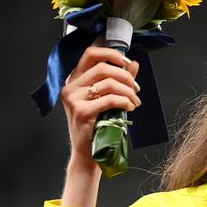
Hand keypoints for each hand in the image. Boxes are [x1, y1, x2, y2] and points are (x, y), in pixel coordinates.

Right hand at [60, 47, 139, 206]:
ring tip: (135, 102)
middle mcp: (70, 86)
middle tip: (136, 89)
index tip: (128, 63)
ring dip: (128, 92)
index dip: (112, 54)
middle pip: (103, 67)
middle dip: (126, 77)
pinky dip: (125, 101)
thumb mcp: (108, 99)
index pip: (90, 53)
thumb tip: (134, 64)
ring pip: (108, 83)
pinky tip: (130, 108)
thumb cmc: (98, 125)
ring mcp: (73, 99)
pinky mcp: (80, 111)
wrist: (88, 153)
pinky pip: (109, 99)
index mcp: (75, 79)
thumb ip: (119, 80)